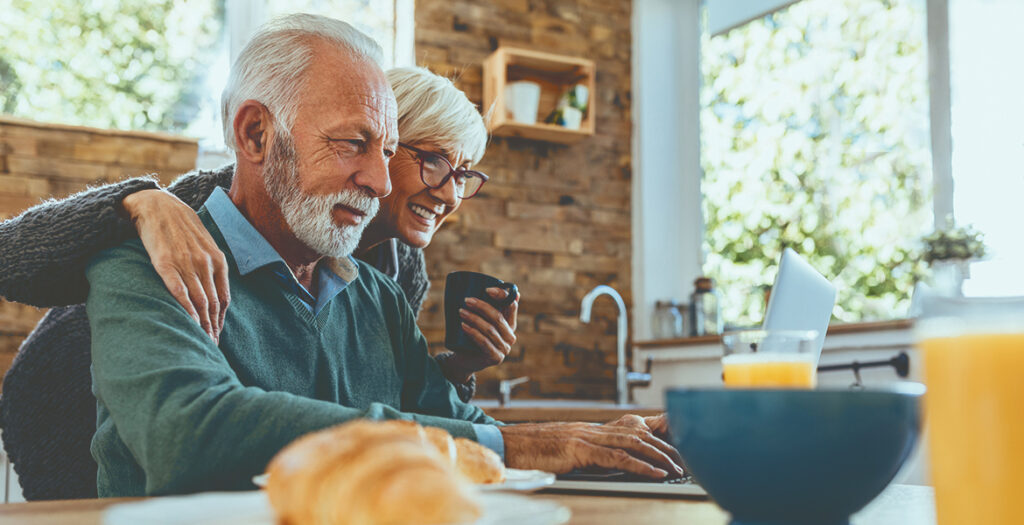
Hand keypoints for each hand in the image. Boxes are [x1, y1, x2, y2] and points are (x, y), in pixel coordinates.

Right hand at [122, 189, 229, 341]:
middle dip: (213, 327)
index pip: (223, 297)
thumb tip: (213, 289)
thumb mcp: (204, 244)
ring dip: (201, 324)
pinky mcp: (165, 264)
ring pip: (199, 301)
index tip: (218, 335)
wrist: (157, 205)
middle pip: (212, 303)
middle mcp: (205, 263)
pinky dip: (185, 310)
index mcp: (217, 260)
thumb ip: (211, 265)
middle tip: (211, 347)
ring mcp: (186, 264)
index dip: (221, 319)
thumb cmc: (181, 227)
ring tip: (201, 342)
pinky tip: (188, 325)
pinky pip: (179, 292)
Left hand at [446, 287, 518, 381]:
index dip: (502, 295)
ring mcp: (504, 348)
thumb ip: (482, 304)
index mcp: (510, 322)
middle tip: (466, 300)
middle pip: (498, 317)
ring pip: (490, 329)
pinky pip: (484, 342)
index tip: (486, 289)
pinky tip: (464, 326)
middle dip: (482, 306)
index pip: (512, 305)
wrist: (464, 359)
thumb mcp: (478, 318)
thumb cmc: (471, 335)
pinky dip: (473, 333)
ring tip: (461, 312)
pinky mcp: (495, 358)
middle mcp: (510, 335)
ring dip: (474, 318)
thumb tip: (485, 284)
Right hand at [499, 417, 684, 479]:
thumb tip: (604, 466)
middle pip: (639, 435)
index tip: (676, 448)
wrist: (507, 445)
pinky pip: (616, 457)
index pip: (631, 430)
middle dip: (665, 448)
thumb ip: (585, 456)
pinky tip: (656, 473)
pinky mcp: (579, 449)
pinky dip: (640, 465)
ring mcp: (586, 437)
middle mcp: (592, 429)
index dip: (656, 438)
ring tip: (677, 468)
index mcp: (590, 431)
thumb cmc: (532, 453)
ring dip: (659, 456)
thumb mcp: (563, 452)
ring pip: (633, 443)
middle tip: (685, 461)